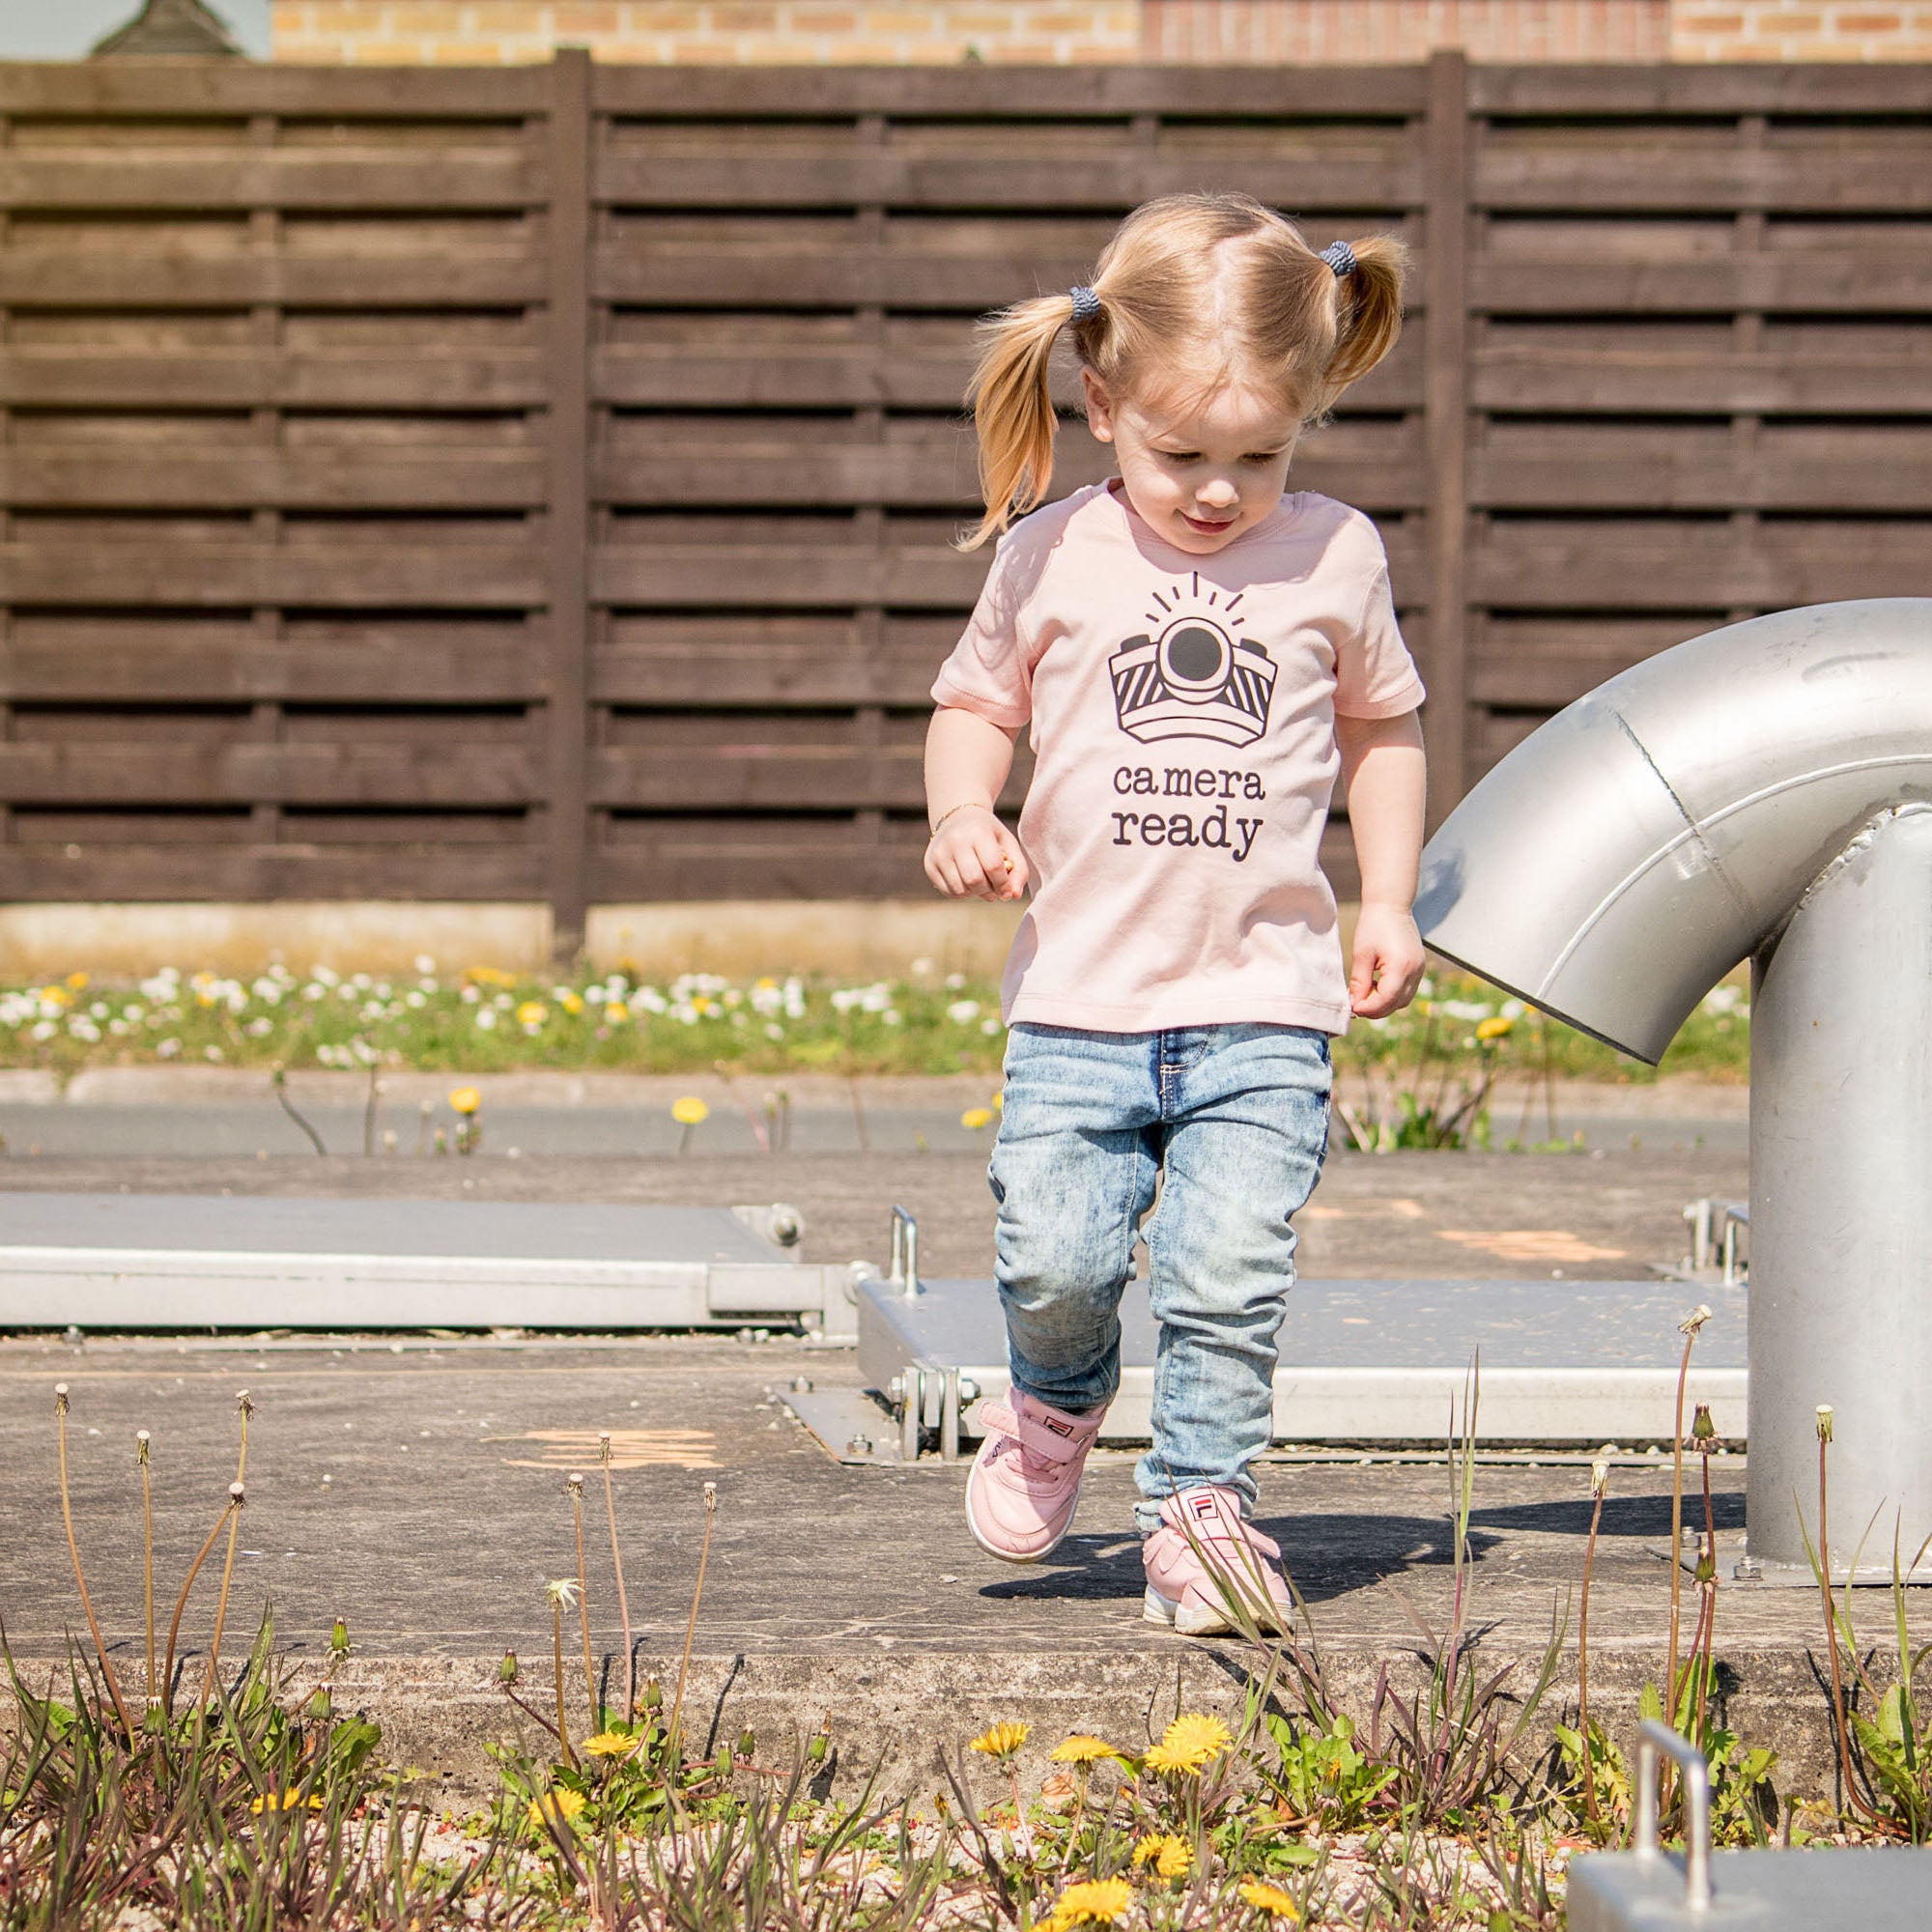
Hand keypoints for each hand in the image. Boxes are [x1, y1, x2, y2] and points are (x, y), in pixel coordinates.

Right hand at [924, 806, 1028, 901]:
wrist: (957, 818)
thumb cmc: (988, 834)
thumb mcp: (1008, 843)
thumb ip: (1019, 870)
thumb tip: (1012, 896)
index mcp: (977, 831)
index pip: (993, 866)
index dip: (1003, 883)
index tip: (1007, 887)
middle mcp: (954, 840)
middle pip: (975, 881)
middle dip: (989, 891)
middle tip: (994, 888)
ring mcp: (939, 853)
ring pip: (961, 890)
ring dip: (976, 893)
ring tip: (982, 883)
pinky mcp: (929, 865)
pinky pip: (949, 892)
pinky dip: (963, 893)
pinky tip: (968, 882)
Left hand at [1349, 902, 1424, 1018]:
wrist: (1391, 905)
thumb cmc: (1374, 925)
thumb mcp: (1361, 954)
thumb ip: (1359, 982)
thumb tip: (1354, 1004)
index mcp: (1401, 966)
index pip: (1386, 1000)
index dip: (1368, 1008)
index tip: (1352, 1008)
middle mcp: (1415, 971)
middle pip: (1396, 1004)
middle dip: (1375, 1010)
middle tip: (1355, 1005)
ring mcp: (1420, 970)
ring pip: (1403, 1000)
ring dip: (1384, 1004)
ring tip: (1364, 995)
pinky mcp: (1419, 967)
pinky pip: (1407, 990)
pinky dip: (1391, 995)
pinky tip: (1376, 986)